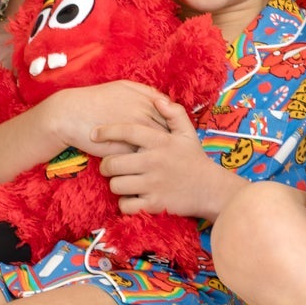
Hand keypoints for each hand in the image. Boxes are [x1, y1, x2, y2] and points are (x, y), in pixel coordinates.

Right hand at [48, 80, 172, 155]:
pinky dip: (149, 160)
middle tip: (175, 150)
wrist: (71, 114)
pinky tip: (149, 164)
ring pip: (159, 145)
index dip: (175, 124)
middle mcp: (144, 114)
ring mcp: (136, 132)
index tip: (175, 132)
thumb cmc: (96, 100)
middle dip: (174, 140)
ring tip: (166, 159)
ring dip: (164, 152)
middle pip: (169, 130)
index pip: (171, 113)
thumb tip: (162, 100)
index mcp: (144, 98)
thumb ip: (144, 92)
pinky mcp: (126, 148)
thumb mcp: (122, 87)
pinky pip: (144, 156)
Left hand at [97, 99, 230, 216]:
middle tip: (109, 166)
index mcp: (160, 142)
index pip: (126, 131)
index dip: (106, 131)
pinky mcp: (154, 204)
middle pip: (113, 163)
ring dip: (116, 184)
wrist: (212, 190)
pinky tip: (131, 198)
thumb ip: (174, 113)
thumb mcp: (188, 133)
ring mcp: (153, 184)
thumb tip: (157, 99)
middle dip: (106, 165)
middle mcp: (154, 162)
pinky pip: (126, 205)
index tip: (94, 134)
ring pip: (116, 185)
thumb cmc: (194, 160)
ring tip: (122, 182)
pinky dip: (125, 204)